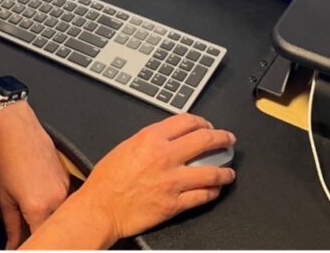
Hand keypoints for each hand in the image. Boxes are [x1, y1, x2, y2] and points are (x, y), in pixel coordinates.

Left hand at [0, 102, 70, 248]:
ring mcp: (64, 188)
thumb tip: (13, 242)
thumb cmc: (10, 158)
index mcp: (39, 207)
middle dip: (40, 231)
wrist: (18, 131)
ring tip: (32, 210)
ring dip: (48, 217)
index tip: (24, 245)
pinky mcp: (67, 179)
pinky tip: (40, 195)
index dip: (32, 244)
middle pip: (52, 227)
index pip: (40, 239)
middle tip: (27, 230)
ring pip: (60, 214)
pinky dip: (53, 203)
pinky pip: (63, 200)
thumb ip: (11, 226)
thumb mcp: (4, 197)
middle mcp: (56, 199)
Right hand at [77, 113, 235, 241]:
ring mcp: (172, 181)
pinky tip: (215, 190)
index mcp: (151, 138)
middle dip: (222, 138)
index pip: (188, 121)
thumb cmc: (107, 180)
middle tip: (228, 140)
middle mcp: (165, 156)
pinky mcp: (174, 203)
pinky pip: (202, 196)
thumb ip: (150, 139)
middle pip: (205, 140)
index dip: (203, 122)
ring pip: (211, 171)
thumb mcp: (127, 146)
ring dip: (224, 170)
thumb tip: (170, 136)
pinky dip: (213, 192)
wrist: (100, 207)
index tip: (208, 125)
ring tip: (229, 171)